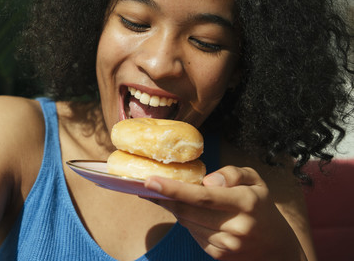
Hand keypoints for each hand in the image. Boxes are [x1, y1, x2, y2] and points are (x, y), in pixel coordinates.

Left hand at [144, 166, 305, 260]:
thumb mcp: (255, 181)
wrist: (277, 247)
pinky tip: (195, 214)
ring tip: (175, 196)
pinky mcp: (218, 255)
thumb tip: (207, 181)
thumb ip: (232, 173)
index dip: (173, 189)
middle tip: (149, 185)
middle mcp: (235, 226)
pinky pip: (193, 233)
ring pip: (186, 222)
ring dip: (177, 208)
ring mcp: (227, 244)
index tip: (149, 181)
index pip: (202, 196)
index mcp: (245, 202)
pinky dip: (188, 221)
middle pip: (187, 210)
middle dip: (165, 197)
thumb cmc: (260, 206)